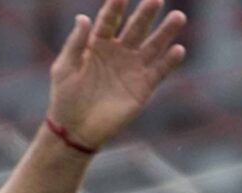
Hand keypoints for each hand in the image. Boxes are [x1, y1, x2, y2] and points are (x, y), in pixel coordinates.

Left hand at [46, 0, 188, 150]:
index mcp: (98, 45)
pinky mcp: (143, 87)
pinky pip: (159, 71)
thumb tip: (83, 17)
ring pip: (153, 46)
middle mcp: (119, 52)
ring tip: (177, 17)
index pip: (109, 21)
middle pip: (136, 28)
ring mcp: (133, 68)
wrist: (74, 131)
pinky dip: (169, 61)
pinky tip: (178, 50)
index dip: (115, 8)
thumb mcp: (64, 69)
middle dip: (145, 14)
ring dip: (166, 32)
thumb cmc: (64, 98)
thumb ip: (75, 44)